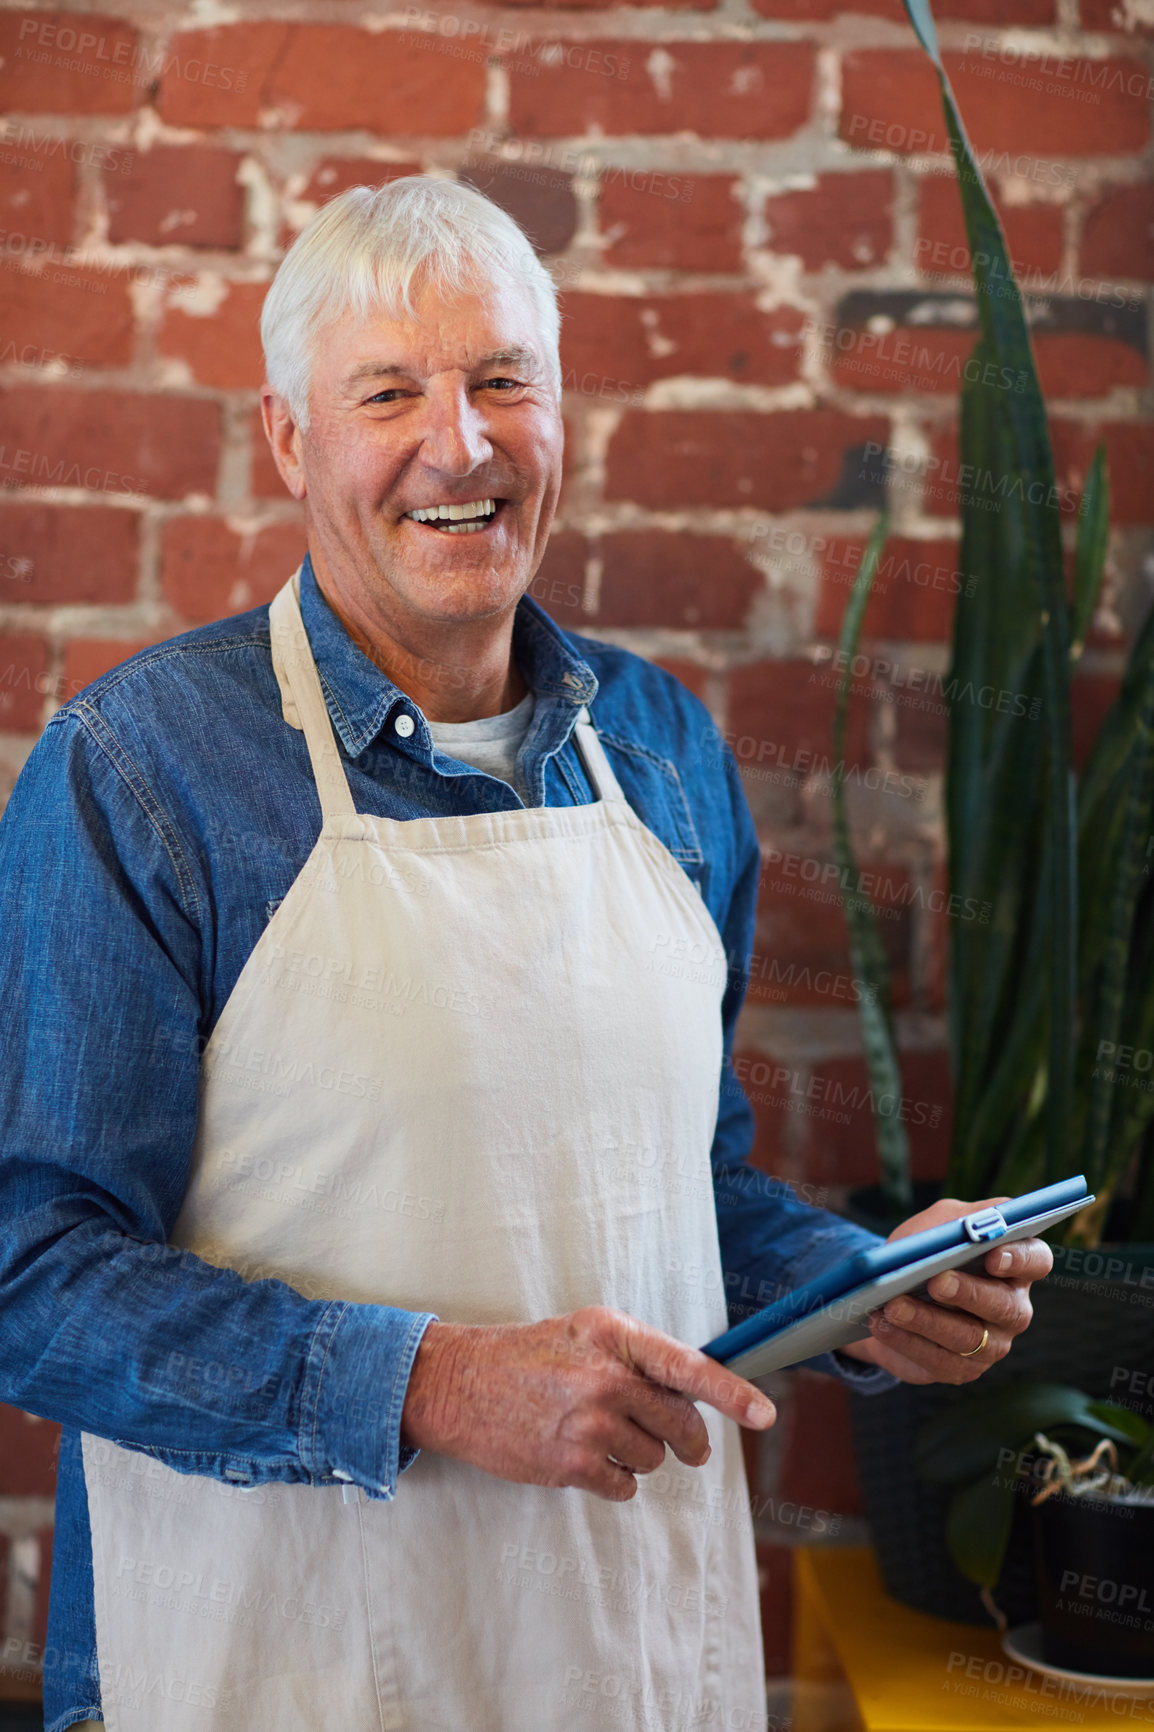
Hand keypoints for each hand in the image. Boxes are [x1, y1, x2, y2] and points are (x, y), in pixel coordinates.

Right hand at [400, 1306, 776, 1501]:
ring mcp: (588, 1423)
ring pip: (654, 1458)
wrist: (458, 1384)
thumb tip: (694, 1395)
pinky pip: (624, 1485)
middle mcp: (605, 1376)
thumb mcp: (585, 1334)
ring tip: (600, 1433)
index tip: (764, 1414)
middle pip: (680, 1423)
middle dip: (688, 1439)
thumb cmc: (528, 1356)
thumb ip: (638, 1357)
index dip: (732, 1393)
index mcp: (613, 1335)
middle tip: (686, 1445)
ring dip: (638, 1454)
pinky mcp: (569, 1463)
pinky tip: (584, 1457)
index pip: (688, 1366)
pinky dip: (614, 1478)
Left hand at [839, 1196, 1052, 1384]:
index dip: (1019, 1259)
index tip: (993, 1256)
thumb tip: (961, 1232)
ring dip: (927, 1321)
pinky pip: (939, 1361)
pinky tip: (882, 1324)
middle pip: (1003, 1305)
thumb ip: (956, 1221)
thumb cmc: (930, 1249)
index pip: (1036, 1260)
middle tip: (935, 1282)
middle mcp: (1013, 1307)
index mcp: (1016, 1265)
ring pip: (967, 1338)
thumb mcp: (941, 1223)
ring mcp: (992, 1343)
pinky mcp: (963, 1368)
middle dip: (967, 1293)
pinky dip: (907, 1341)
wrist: (895, 1289)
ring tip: (893, 1306)